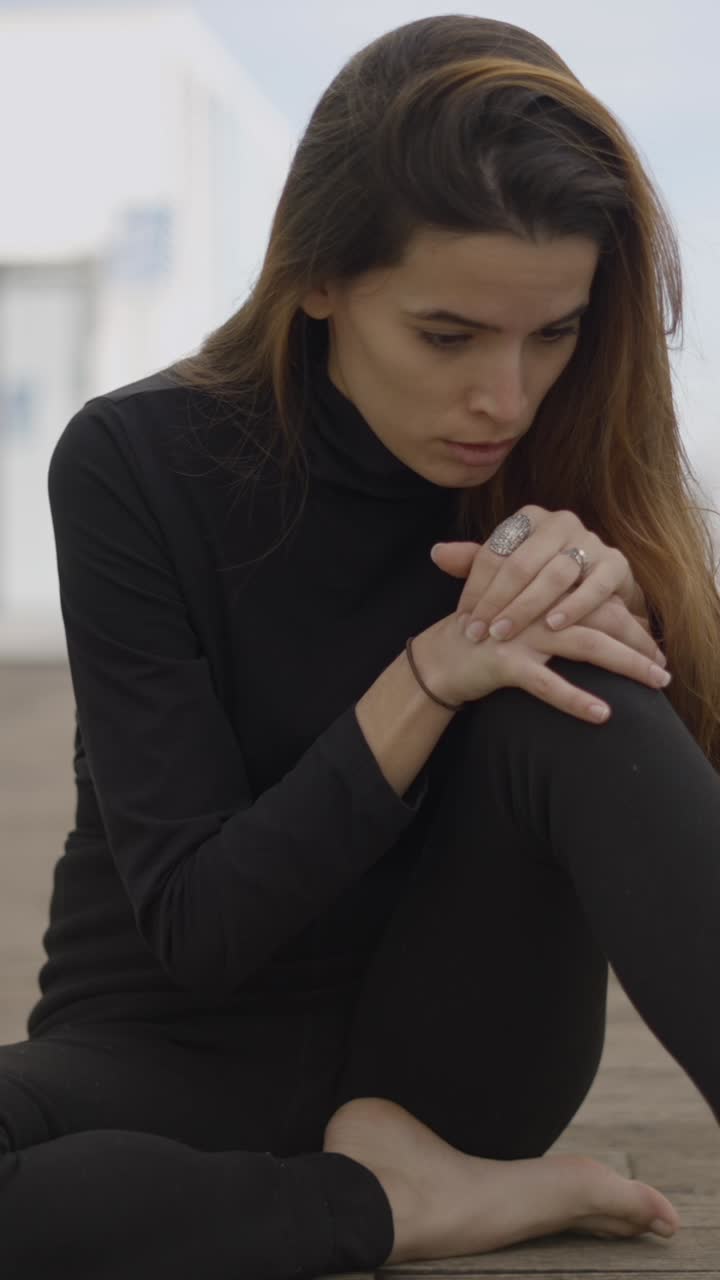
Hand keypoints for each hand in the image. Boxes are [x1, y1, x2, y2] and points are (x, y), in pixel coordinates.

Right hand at [417, 606, 671, 723]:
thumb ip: (563, 612)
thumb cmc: (489, 638)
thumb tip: (613, 619)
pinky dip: (576, 699)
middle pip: (602, 618)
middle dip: (639, 643)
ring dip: (626, 664)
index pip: (600, 600)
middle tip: (664, 669)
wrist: (439, 657)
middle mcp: (538, 607)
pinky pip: (547, 683)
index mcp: (545, 591)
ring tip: (655, 683)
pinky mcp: (505, 662)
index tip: (653, 647)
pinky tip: (602, 715)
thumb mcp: (526, 617)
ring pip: (585, 645)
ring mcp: (521, 633)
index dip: (631, 622)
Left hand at [430, 504, 665, 667]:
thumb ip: (473, 562)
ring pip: (554, 574)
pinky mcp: (616, 564)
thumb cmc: (543, 580)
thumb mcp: (508, 570)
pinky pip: (594, 585)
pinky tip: (553, 626)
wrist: (599, 590)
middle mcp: (561, 522)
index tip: (464, 621)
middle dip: (497, 602)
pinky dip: (574, 606)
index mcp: (529, 518)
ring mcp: (591, 541)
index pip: (494, 552)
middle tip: (479, 633)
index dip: (475, 588)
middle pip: (521, 563)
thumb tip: (436, 552)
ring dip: (528, 607)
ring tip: (506, 633)